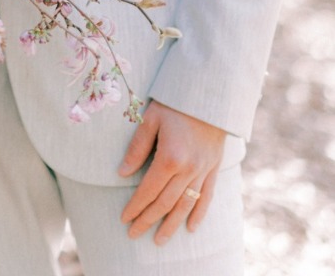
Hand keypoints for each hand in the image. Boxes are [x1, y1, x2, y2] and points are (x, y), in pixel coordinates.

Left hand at [118, 100, 225, 245]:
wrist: (209, 95)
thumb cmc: (174, 103)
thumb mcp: (150, 119)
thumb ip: (137, 148)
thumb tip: (121, 173)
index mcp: (169, 157)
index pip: (148, 190)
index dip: (135, 206)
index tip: (124, 219)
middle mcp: (188, 169)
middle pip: (165, 203)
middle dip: (148, 220)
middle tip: (134, 234)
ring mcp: (203, 170)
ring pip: (185, 205)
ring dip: (171, 224)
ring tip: (160, 240)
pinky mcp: (214, 168)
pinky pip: (207, 196)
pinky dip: (198, 213)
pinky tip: (191, 227)